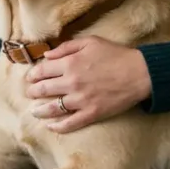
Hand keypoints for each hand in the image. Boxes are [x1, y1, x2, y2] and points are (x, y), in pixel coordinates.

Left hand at [24, 36, 151, 132]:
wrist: (139, 73)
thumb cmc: (116, 55)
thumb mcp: (90, 42)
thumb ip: (66, 48)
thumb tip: (47, 56)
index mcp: (70, 63)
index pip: (42, 70)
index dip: (33, 75)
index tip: (30, 78)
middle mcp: (71, 82)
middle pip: (43, 89)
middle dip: (33, 92)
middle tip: (29, 93)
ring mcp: (80, 100)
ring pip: (52, 108)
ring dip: (40, 110)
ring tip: (34, 111)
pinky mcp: (91, 113)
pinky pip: (70, 123)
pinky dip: (57, 126)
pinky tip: (50, 126)